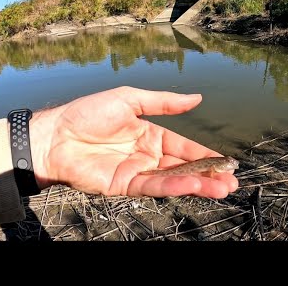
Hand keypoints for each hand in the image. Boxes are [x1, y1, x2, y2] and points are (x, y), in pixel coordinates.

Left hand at [29, 86, 237, 197]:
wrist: (56, 134)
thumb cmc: (89, 113)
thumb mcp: (131, 99)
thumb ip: (164, 102)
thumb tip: (196, 98)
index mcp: (152, 134)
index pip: (185, 147)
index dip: (205, 155)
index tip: (226, 162)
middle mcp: (148, 155)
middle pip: (183, 167)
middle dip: (208, 175)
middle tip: (230, 182)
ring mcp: (138, 171)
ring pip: (173, 180)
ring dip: (198, 185)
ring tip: (222, 188)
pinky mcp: (125, 185)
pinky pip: (153, 186)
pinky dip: (173, 186)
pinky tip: (192, 185)